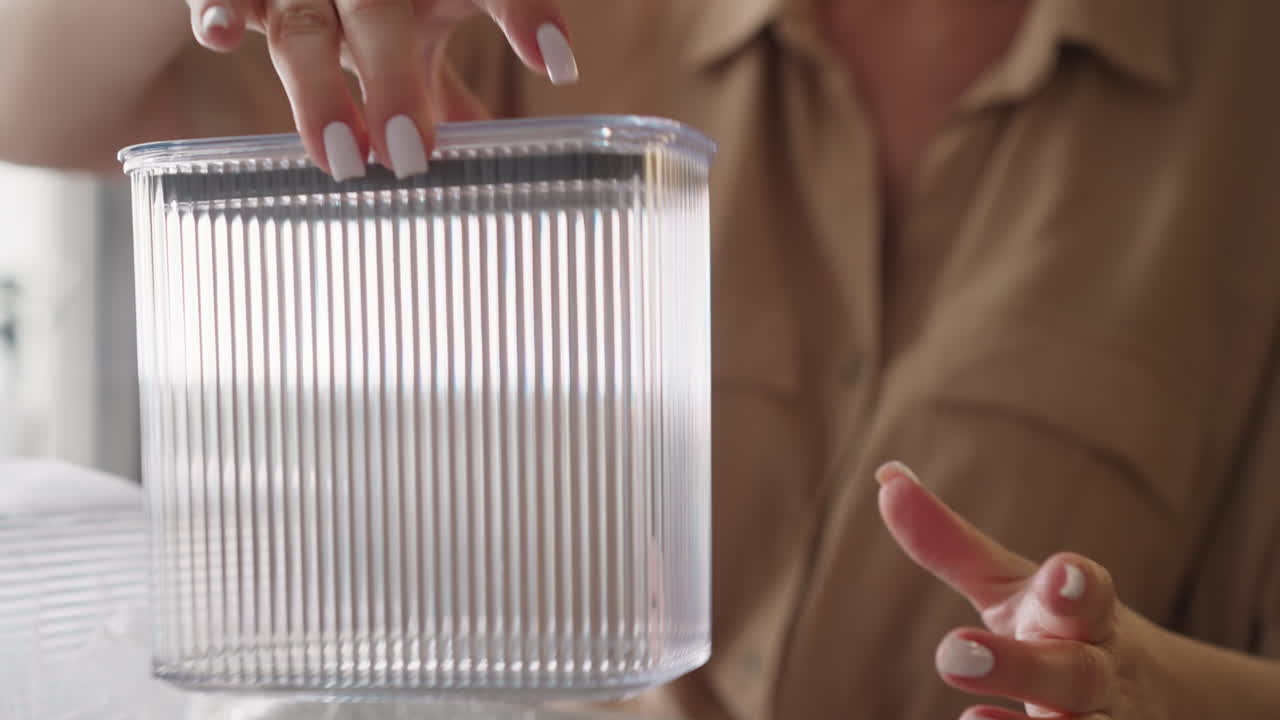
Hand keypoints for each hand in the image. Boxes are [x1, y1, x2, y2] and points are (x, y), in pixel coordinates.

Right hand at [182, 0, 576, 179]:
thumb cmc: (370, 15)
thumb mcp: (418, 40)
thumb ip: (450, 99)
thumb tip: (503, 173)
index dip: (524, 14)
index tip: (559, 66)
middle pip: (381, 12)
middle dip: (396, 81)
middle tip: (414, 157)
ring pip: (304, 21)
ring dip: (319, 87)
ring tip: (341, 157)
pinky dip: (217, 10)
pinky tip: (217, 37)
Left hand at [875, 461, 1172, 719]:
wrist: (1163, 702)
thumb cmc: (1060, 630)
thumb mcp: (1010, 587)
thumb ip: (950, 542)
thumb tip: (884, 478)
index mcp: (1084, 616)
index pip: (1090, 597)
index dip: (1076, 587)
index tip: (1062, 572)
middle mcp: (1098, 675)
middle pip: (1072, 674)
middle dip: (1019, 666)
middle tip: (955, 652)